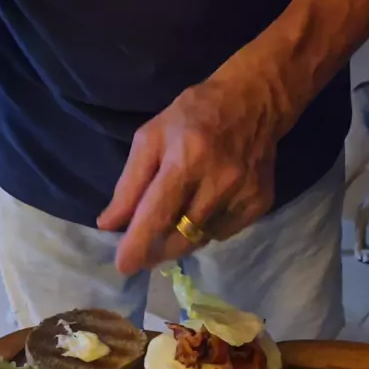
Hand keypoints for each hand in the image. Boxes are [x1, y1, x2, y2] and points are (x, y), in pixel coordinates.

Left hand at [98, 53, 278, 274]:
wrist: (254, 101)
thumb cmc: (192, 116)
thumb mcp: (151, 138)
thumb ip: (129, 184)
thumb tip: (109, 224)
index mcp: (186, 159)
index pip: (157, 213)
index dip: (137, 244)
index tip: (122, 266)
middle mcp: (218, 181)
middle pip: (180, 236)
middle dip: (155, 252)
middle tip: (140, 255)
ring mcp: (243, 194)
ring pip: (201, 239)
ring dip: (179, 242)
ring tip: (167, 232)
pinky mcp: (259, 203)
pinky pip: (223, 233)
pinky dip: (205, 230)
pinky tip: (201, 211)